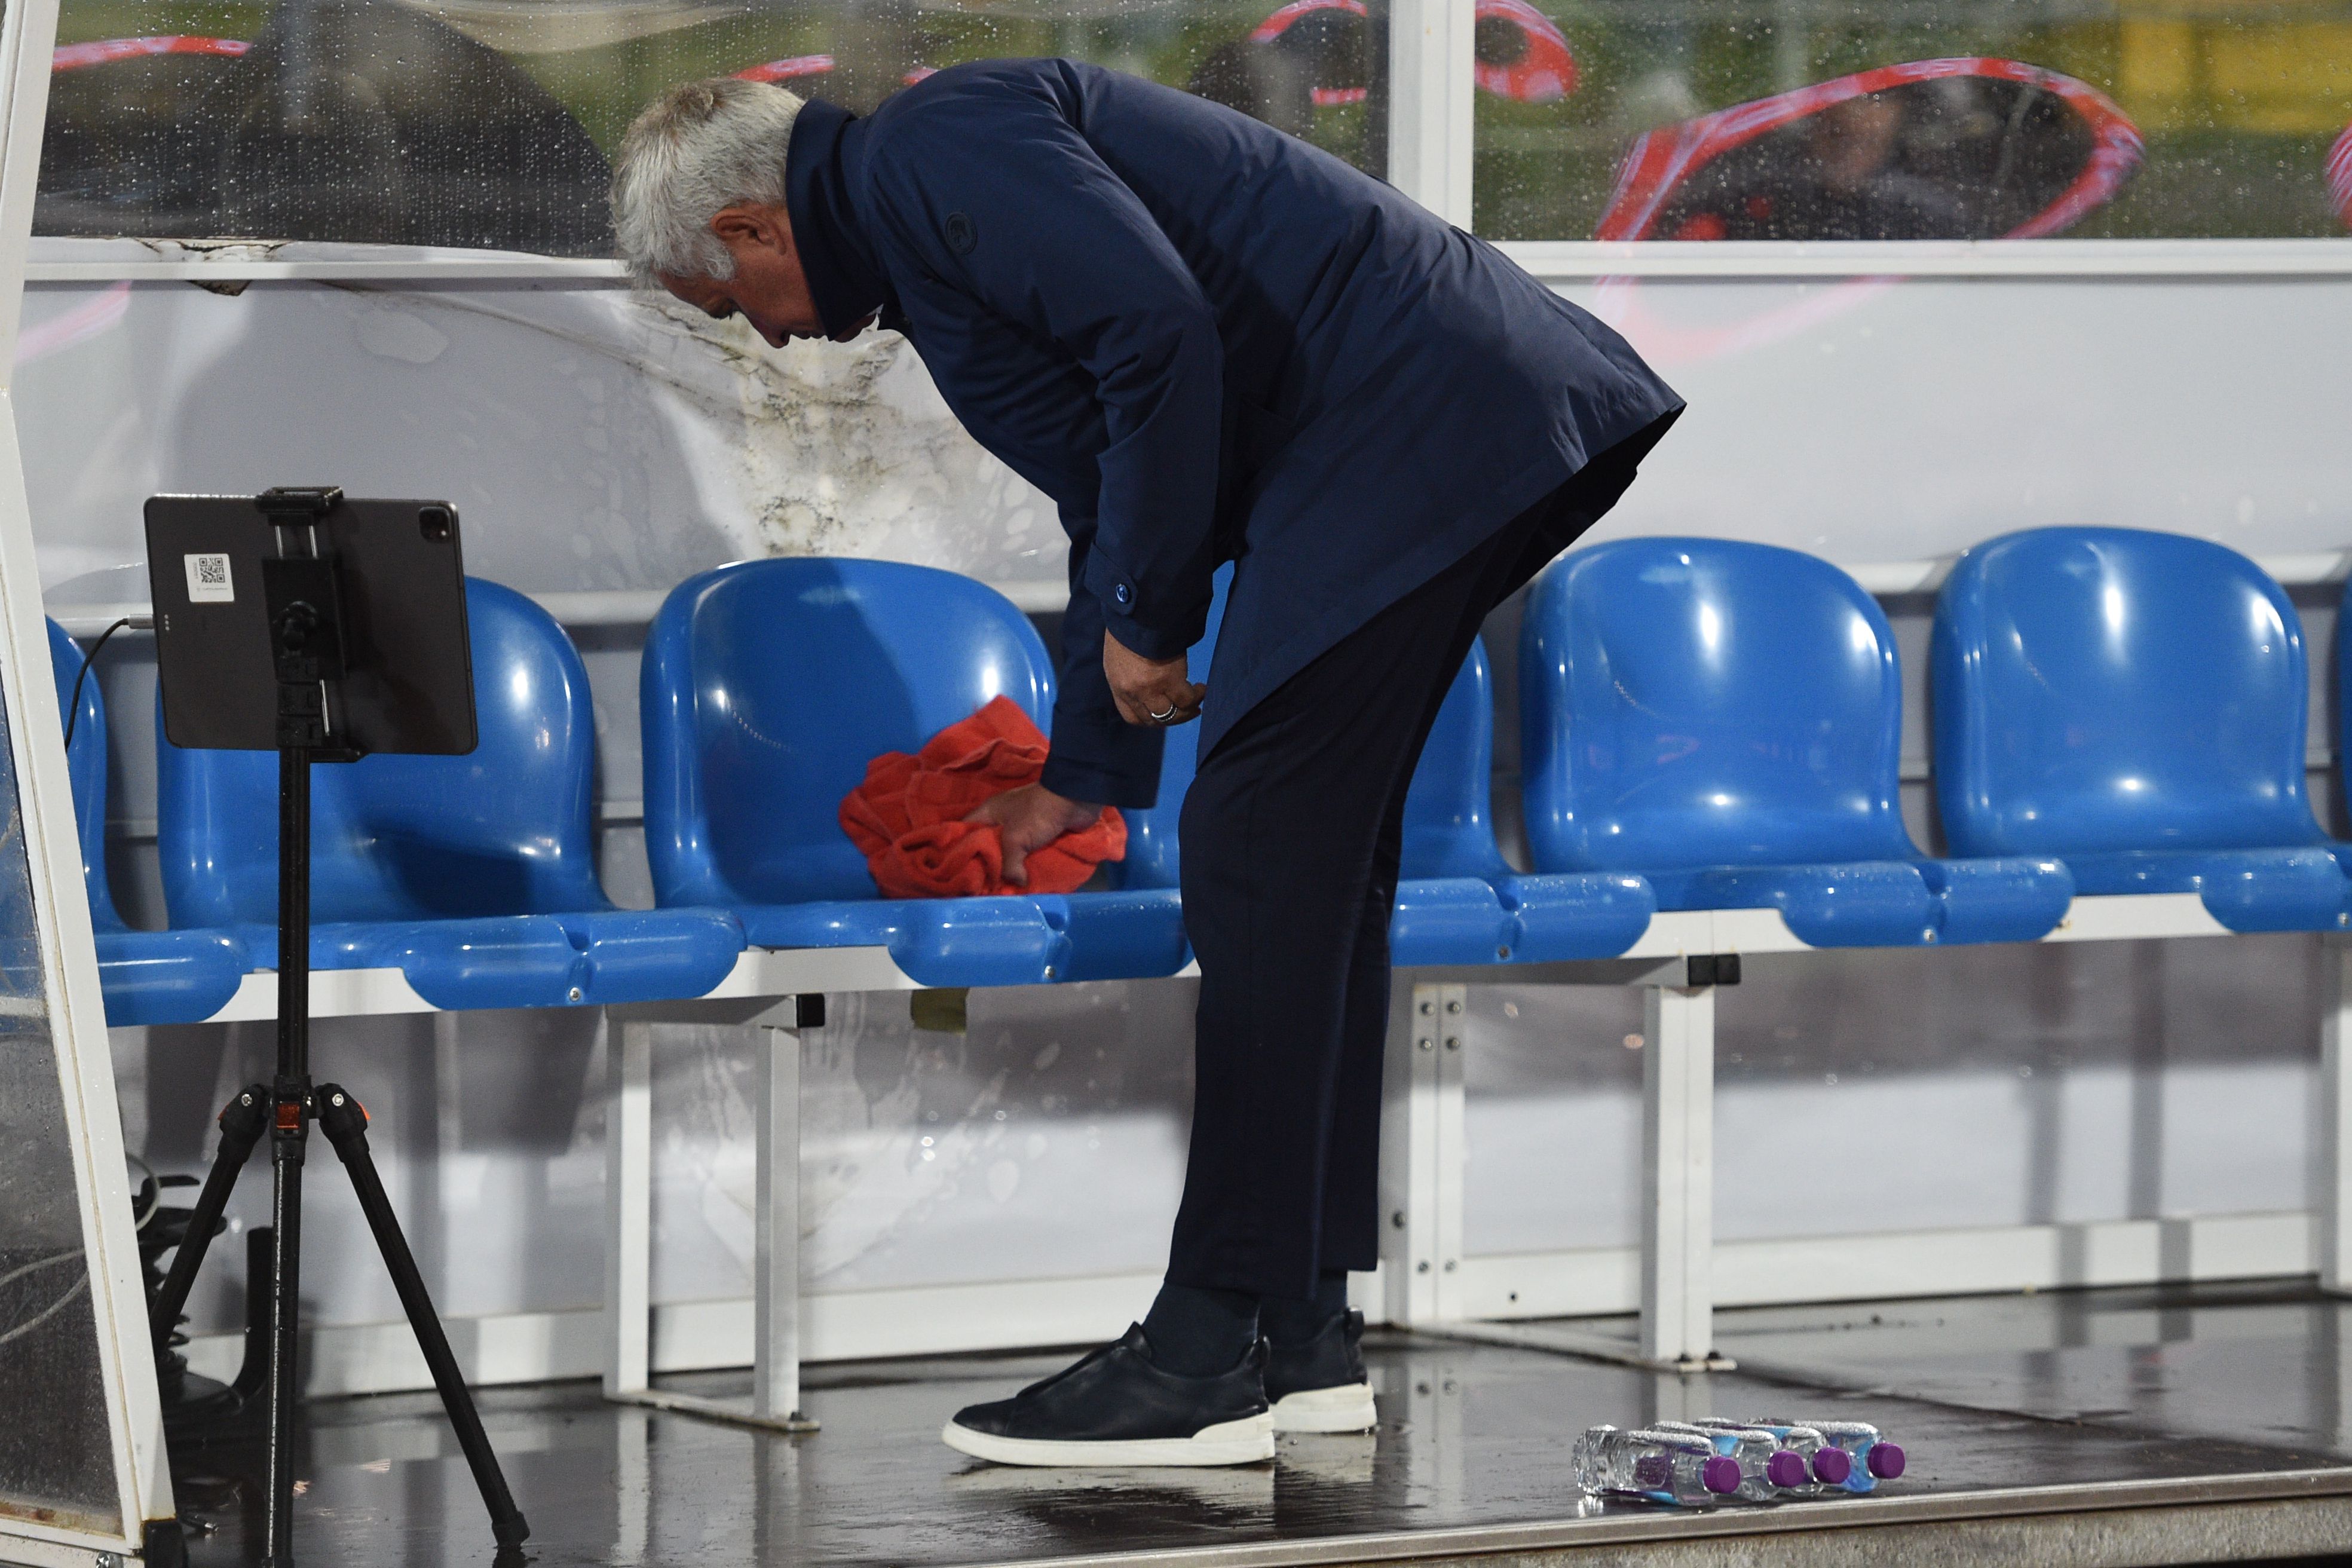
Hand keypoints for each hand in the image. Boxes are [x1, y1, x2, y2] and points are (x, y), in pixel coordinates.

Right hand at [964, 783, 1103, 886]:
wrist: (1074, 800)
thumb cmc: (1037, 814)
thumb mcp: (1014, 840)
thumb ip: (1008, 865)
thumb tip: (1018, 883)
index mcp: (989, 812)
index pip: (964, 832)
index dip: (958, 850)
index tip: (956, 870)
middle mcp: (1002, 820)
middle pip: (986, 846)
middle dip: (986, 865)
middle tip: (980, 886)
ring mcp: (1021, 828)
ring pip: (1008, 852)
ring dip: (1008, 868)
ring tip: (1002, 888)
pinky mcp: (1038, 836)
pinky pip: (1027, 854)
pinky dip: (1026, 866)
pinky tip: (1023, 881)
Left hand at [1104, 631, 1205, 727]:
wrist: (1137, 612)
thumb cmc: (1128, 626)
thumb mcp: (1118, 655)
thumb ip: (1128, 674)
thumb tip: (1143, 681)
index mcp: (1118, 685)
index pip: (1132, 716)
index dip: (1150, 719)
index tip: (1163, 714)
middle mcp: (1133, 692)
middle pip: (1154, 719)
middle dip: (1173, 718)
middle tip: (1188, 711)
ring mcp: (1150, 689)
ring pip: (1172, 714)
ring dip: (1187, 710)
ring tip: (1198, 696)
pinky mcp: (1169, 681)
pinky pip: (1187, 699)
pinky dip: (1197, 695)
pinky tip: (1202, 687)